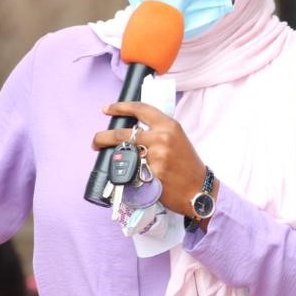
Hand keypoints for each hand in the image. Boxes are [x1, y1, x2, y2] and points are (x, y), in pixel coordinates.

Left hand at [92, 102, 215, 221]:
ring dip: (111, 157)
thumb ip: (157, 132)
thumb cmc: (188, 165)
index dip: (119, 107)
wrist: (199, 188)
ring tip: (106, 159)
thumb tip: (133, 130)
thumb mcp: (177, 139)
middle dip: (103, 137)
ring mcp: (156, 156)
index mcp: (169, 125)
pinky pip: (131, 172)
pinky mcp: (151, 174)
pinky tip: (125, 177)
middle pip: (122, 133)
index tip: (106, 109)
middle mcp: (162, 137)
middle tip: (95, 141)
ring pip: (123, 153)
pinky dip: (125, 174)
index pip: (140, 109)